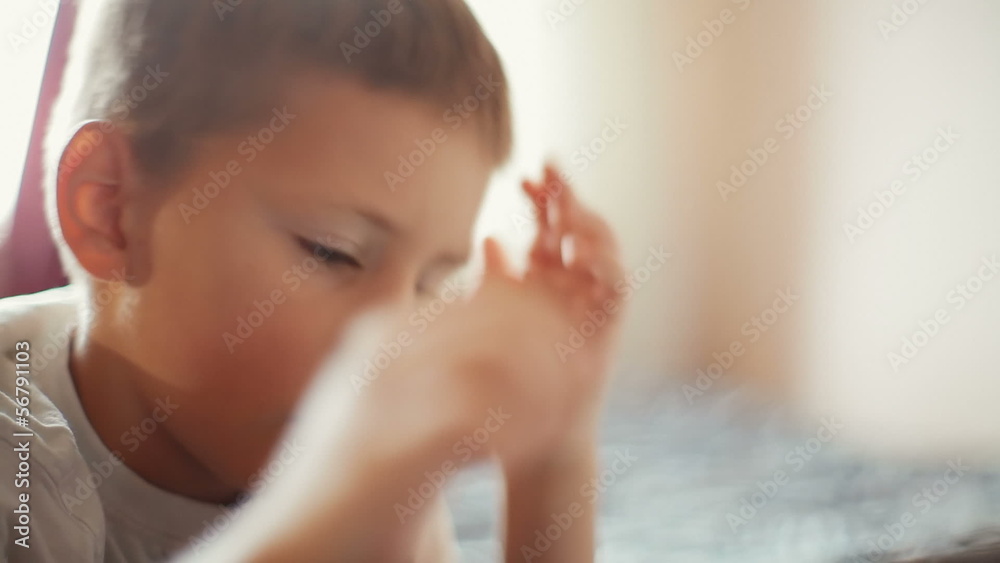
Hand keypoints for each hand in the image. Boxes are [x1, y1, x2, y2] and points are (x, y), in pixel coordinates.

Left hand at [517, 164, 624, 440]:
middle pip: (578, 227)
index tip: (523, 175)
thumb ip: (496, 277)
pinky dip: (603, 264)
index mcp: (547, 274)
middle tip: (550, 171)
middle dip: (567, 196)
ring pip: (605, 247)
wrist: (535, 427)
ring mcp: (594, 300)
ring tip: (564, 214)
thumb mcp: (497, 317)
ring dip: (587, 225)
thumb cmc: (515, 374)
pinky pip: (616, 285)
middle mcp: (575, 281)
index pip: (549, 225)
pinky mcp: (608, 322)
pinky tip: (579, 253)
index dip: (542, 198)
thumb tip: (488, 238)